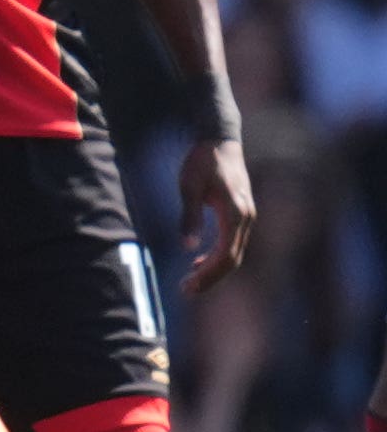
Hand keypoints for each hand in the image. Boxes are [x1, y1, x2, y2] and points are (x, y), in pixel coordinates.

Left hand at [177, 135, 255, 292]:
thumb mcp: (188, 186)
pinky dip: (217, 256)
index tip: (188, 286)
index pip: (226, 255)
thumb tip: (188, 247)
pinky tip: (197, 262)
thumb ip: (189, 216)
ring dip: (213, 269)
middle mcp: (246, 218)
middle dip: (210, 278)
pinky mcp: (242, 214)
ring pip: (234, 253)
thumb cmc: (202, 161)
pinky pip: (233, 242)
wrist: (220, 140)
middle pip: (232, 259)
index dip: (208, 274)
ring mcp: (247, 216)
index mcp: (235, 213)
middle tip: (185, 290)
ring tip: (189, 281)